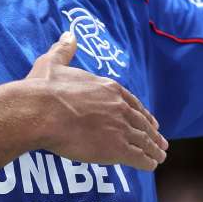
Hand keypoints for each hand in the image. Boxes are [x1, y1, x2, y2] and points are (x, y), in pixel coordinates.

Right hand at [23, 33, 167, 170]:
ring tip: (160, 156)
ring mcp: (120, 128)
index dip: (141, 112)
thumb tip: (69, 35)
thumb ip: (64, 50)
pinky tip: (151, 166)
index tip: (150, 119)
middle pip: (141, 122)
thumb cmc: (45, 89)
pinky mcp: (116, 148)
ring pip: (144, 140)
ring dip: (154, 149)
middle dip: (152, 133)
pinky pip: (138, 157)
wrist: (41, 111)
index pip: (131, 101)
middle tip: (160, 141)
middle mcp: (119, 107)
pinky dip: (147, 162)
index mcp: (108, 88)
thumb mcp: (54, 63)